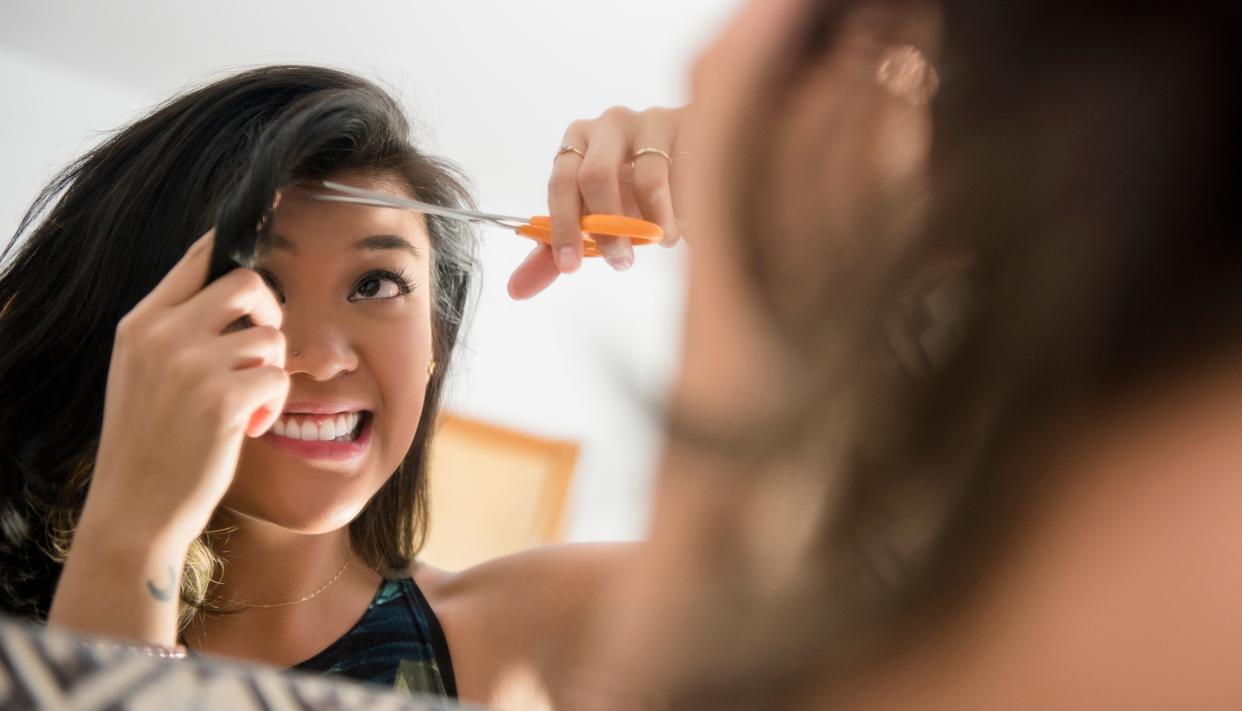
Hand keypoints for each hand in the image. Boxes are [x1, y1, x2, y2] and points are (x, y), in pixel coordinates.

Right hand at [84, 229, 288, 549]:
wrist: (134, 510)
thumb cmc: (149, 444)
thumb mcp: (143, 374)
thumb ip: (177, 331)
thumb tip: (233, 291)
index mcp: (140, 323)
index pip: (198, 258)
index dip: (240, 235)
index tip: (275, 206)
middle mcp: (162, 334)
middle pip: (249, 282)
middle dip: (271, 315)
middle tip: (262, 351)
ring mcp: (190, 364)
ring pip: (271, 335)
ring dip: (270, 371)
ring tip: (245, 405)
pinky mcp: (222, 398)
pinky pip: (277, 377)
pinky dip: (272, 404)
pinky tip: (247, 427)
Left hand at [508, 105, 687, 299]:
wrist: (692, 165)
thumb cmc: (633, 194)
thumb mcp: (595, 221)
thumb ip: (557, 251)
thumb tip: (517, 289)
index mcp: (577, 142)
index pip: (560, 183)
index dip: (562, 227)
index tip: (570, 265)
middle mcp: (609, 124)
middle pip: (596, 176)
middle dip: (608, 230)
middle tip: (622, 261)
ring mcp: (651, 120)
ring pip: (648, 181)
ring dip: (656, 223)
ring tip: (665, 239)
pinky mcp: (689, 125)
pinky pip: (687, 178)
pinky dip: (687, 210)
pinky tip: (690, 217)